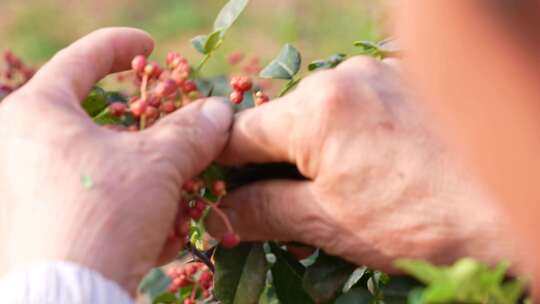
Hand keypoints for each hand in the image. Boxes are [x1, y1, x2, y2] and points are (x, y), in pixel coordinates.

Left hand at [0, 28, 232, 293]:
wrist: (69, 301)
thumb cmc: (102, 215)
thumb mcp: (157, 164)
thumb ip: (190, 131)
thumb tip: (219, 111)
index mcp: (36, 115)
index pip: (80, 60)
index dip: (120, 46)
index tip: (150, 44)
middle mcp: (22, 149)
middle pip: (100, 124)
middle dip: (150, 136)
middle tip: (179, 137)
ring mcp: (30, 191)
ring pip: (105, 171)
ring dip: (150, 182)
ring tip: (184, 199)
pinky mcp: (44, 228)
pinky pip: (97, 205)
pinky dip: (134, 213)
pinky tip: (163, 234)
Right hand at [207, 57, 510, 270]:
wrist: (519, 200)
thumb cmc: (424, 219)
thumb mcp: (330, 222)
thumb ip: (267, 211)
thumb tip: (223, 214)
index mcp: (316, 108)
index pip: (239, 133)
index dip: (221, 167)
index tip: (218, 193)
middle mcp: (344, 76)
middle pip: (281, 122)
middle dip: (272, 164)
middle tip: (277, 209)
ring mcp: (380, 75)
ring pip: (320, 116)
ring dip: (311, 153)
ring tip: (330, 197)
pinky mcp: (407, 85)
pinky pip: (357, 109)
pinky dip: (347, 139)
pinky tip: (368, 173)